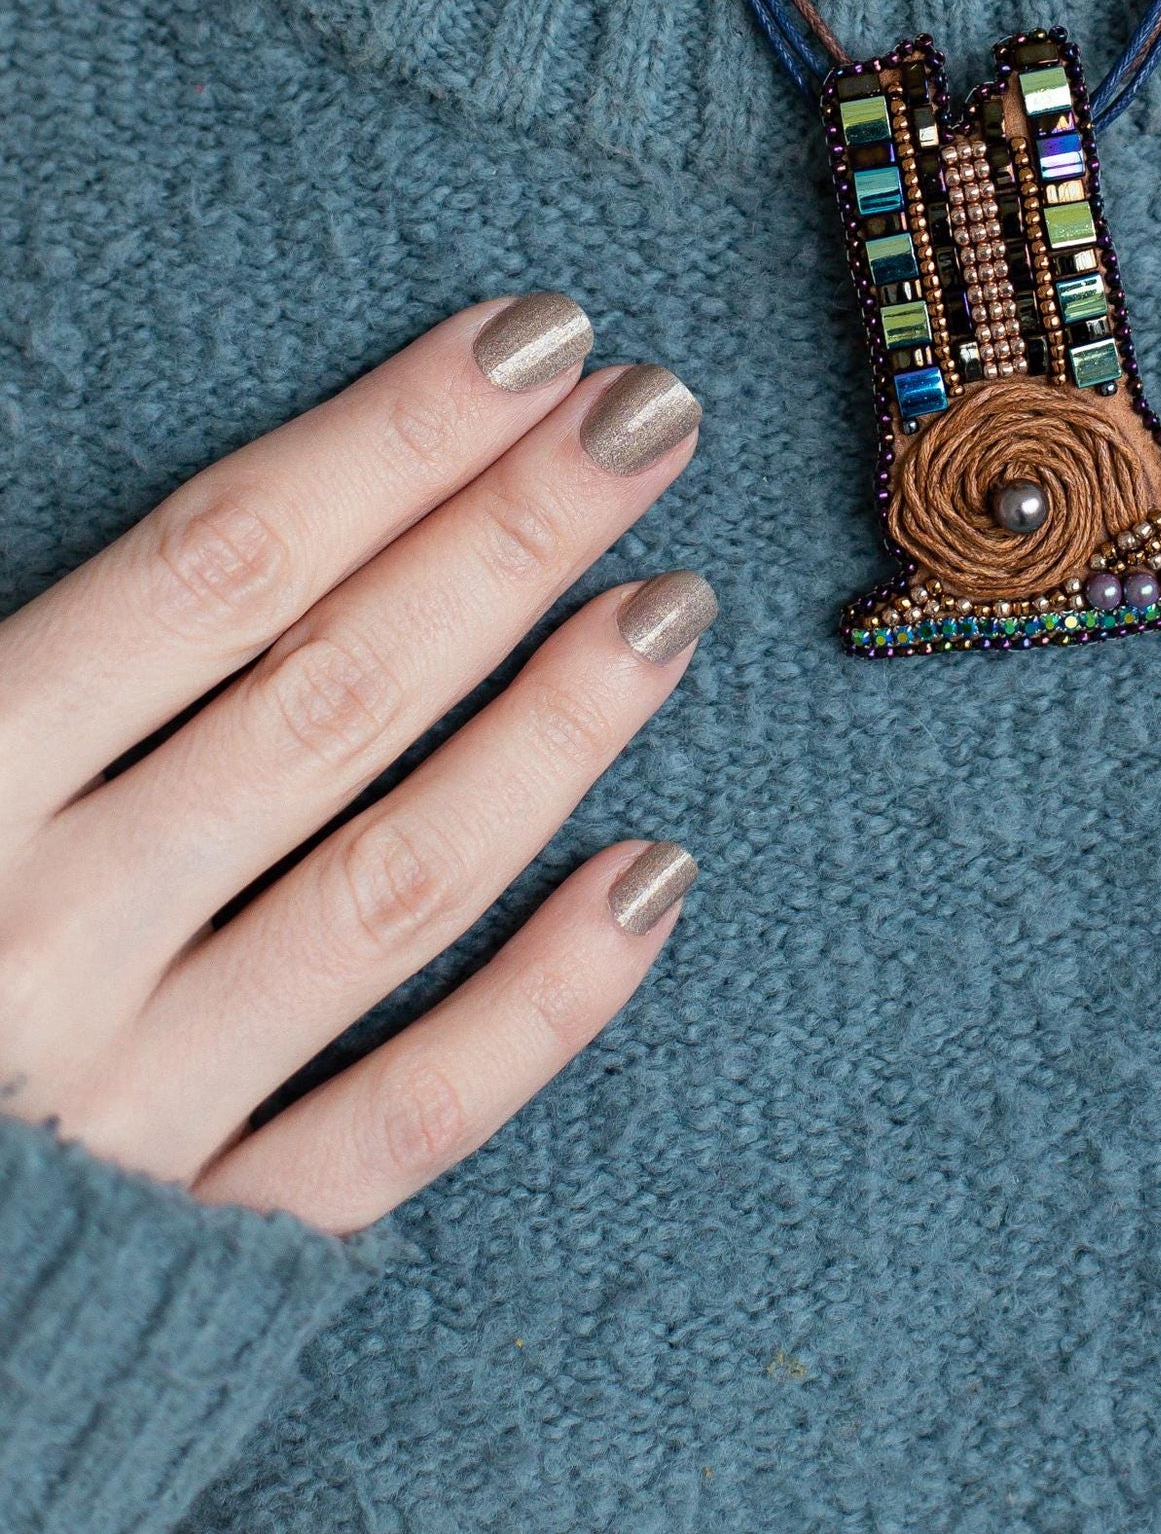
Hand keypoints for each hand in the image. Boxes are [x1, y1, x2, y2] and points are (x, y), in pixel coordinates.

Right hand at [0, 295, 709, 1232]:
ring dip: (551, 733)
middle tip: (652, 411)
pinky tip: (658, 876)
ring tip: (673, 601)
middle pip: (333, 692)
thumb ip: (11, 643)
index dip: (391, 442)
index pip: (220, 568)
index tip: (537, 340)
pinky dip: (542, 1007)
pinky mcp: (194, 1242)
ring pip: (390, 885)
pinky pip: (398, 1124)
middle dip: (508, 534)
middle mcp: (42, 935)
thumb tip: (138, 467)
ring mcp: (130, 1102)